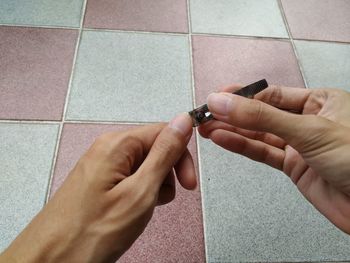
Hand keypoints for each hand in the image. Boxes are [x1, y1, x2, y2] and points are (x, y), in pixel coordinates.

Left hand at [0, 113, 195, 262]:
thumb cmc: (93, 231)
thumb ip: (164, 154)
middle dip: (168, 172)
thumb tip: (183, 121)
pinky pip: (130, 177)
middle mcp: (108, 149)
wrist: (52, 259)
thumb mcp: (140, 191)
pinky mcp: (99, 181)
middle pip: (154, 147)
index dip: (182, 155)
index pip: (164, 131)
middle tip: (166, 198)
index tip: (188, 182)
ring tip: (145, 207)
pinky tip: (135, 208)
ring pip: (144, 164)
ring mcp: (102, 165)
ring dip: (154, 184)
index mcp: (118, 144)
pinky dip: (140, 191)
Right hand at [199, 85, 349, 233]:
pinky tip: (223, 140)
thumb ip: (262, 117)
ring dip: (232, 131)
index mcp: (320, 101)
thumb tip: (224, 102)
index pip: (272, 94)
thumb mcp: (308, 130)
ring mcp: (299, 145)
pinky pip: (263, 153)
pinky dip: (242, 147)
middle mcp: (308, 121)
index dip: (242, 96)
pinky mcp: (294, 167)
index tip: (217, 98)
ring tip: (206, 128)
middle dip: (233, 114)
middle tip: (205, 115)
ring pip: (259, 135)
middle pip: (262, 114)